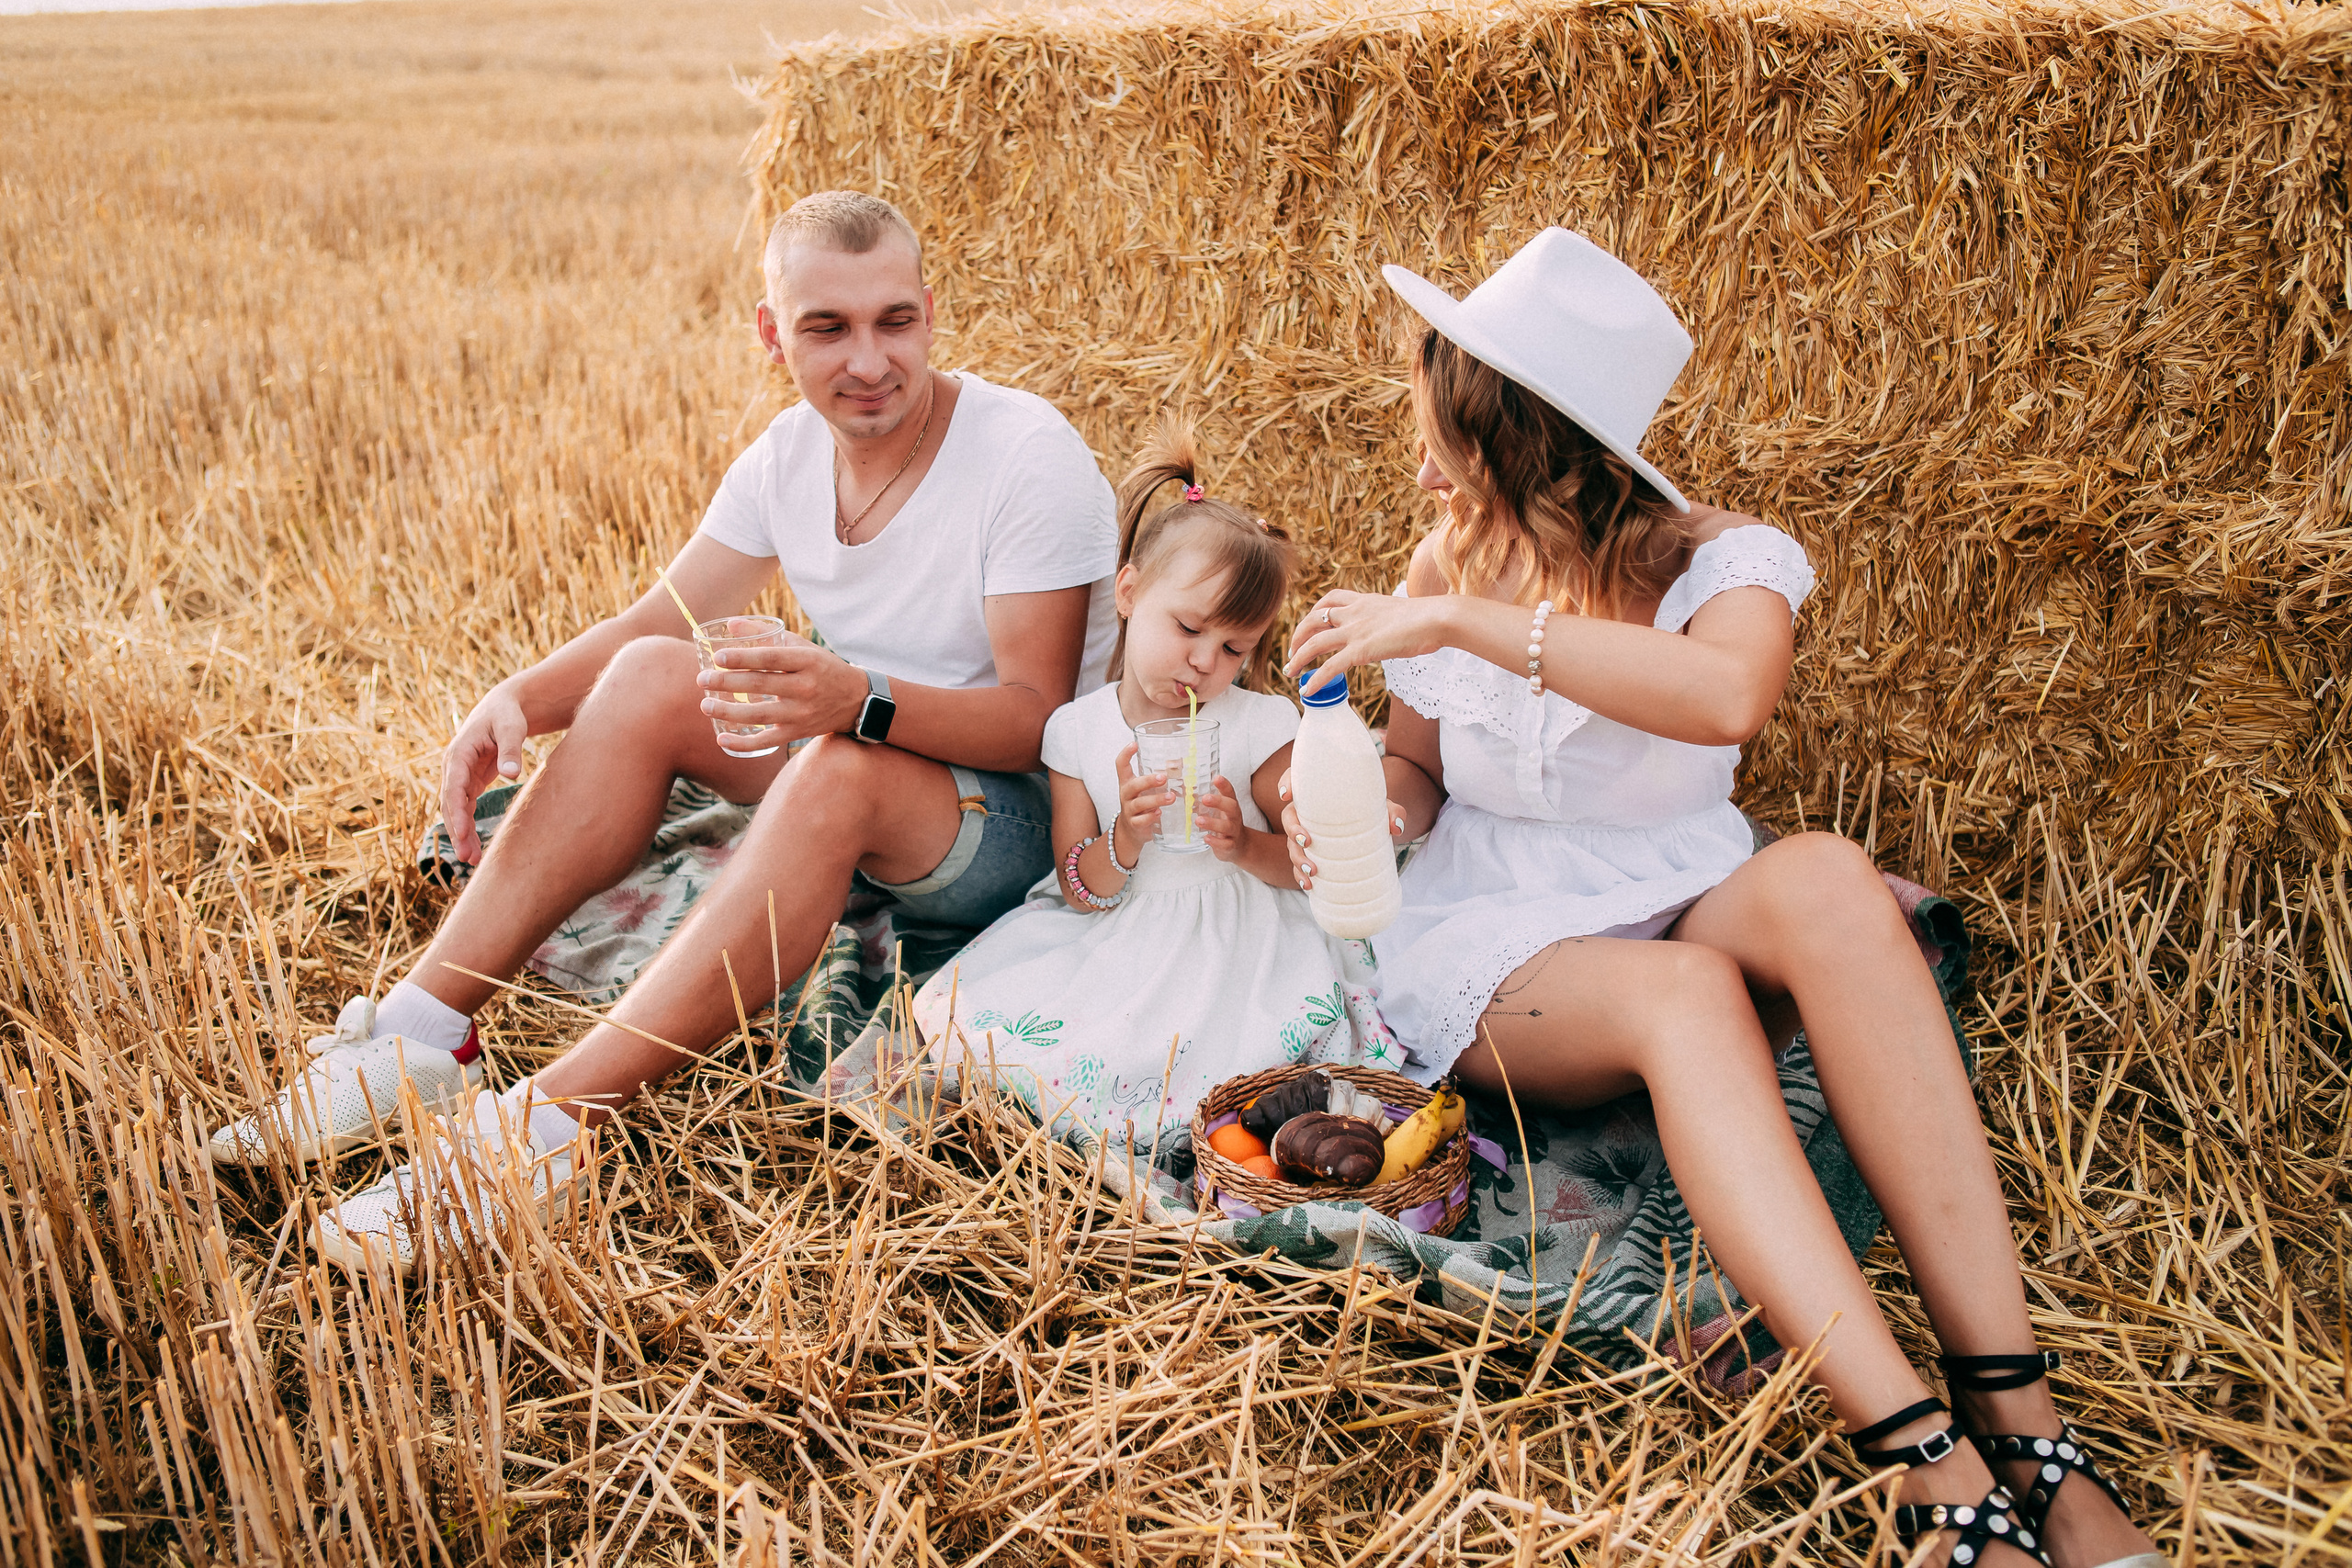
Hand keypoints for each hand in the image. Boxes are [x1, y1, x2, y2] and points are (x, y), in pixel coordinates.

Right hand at [440, 684, 527, 863]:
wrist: (503, 708)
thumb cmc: (507, 715)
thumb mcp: (511, 727)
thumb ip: (511, 749)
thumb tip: (511, 774)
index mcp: (458, 752)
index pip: (454, 786)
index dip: (456, 810)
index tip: (461, 832)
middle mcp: (454, 766)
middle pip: (450, 803)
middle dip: (457, 830)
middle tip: (466, 857)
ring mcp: (460, 776)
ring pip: (456, 810)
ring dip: (462, 834)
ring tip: (471, 860)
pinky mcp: (470, 782)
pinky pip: (466, 808)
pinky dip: (469, 827)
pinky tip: (475, 848)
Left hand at [696, 633, 851, 753]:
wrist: (856, 700)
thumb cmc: (822, 668)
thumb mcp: (803, 647)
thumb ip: (768, 635)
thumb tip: (731, 624)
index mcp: (807, 661)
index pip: (771, 658)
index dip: (743, 658)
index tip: (718, 658)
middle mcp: (805, 688)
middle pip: (760, 685)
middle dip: (727, 682)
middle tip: (701, 680)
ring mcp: (801, 713)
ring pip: (759, 715)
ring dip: (728, 711)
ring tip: (705, 705)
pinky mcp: (797, 733)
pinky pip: (767, 741)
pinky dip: (743, 743)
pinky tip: (721, 738)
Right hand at [1114, 744, 1171, 856]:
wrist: (1132, 830)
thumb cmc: (1142, 804)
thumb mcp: (1147, 789)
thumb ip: (1159, 778)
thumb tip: (1181, 764)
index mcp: (1128, 782)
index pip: (1121, 765)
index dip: (1126, 754)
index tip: (1134, 744)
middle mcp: (1126, 794)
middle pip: (1133, 785)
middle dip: (1148, 781)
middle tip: (1163, 777)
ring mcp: (1129, 810)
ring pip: (1140, 803)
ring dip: (1156, 799)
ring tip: (1171, 797)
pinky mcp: (1134, 824)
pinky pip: (1141, 820)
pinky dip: (1150, 817)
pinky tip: (1159, 813)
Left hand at [1193, 775, 1249, 861]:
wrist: (1240, 846)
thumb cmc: (1224, 823)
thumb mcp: (1218, 810)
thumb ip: (1206, 800)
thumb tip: (1185, 786)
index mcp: (1230, 806)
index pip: (1230, 793)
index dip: (1224, 785)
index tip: (1217, 777)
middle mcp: (1234, 817)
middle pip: (1231, 807)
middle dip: (1219, 802)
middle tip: (1205, 798)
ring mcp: (1233, 832)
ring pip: (1226, 826)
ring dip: (1212, 823)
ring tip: (1199, 820)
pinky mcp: (1230, 845)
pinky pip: (1225, 844)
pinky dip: (1216, 842)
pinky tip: (1206, 838)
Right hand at [1276, 768, 1408, 890]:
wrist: (1372, 824)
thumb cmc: (1371, 808)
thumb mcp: (1382, 806)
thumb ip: (1392, 811)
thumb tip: (1396, 828)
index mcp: (1318, 792)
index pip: (1296, 778)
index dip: (1286, 783)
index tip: (1287, 795)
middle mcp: (1307, 811)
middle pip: (1289, 817)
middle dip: (1293, 830)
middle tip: (1308, 841)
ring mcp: (1306, 833)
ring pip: (1292, 844)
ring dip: (1298, 858)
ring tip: (1313, 871)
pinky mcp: (1310, 853)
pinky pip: (1298, 864)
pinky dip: (1300, 875)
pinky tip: (1309, 886)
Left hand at [1283, 589, 1455, 684]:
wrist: (1436, 618)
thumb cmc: (1429, 618)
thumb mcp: (1401, 612)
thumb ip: (1388, 620)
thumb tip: (1395, 631)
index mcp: (1365, 601)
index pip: (1330, 599)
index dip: (1314, 612)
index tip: (1309, 625)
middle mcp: (1354, 612)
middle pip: (1313, 620)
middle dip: (1298, 636)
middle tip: (1292, 652)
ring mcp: (1356, 631)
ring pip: (1314, 642)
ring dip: (1298, 658)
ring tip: (1290, 672)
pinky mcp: (1361, 650)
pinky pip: (1330, 666)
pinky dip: (1315, 679)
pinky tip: (1308, 690)